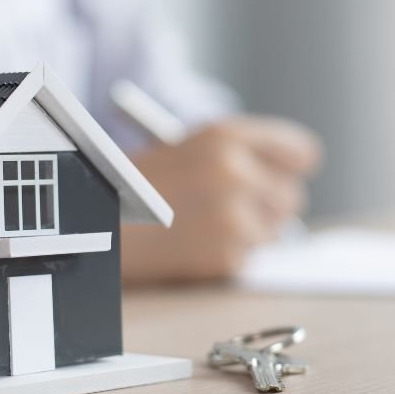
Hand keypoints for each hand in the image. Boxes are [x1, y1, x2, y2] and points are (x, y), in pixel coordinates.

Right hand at [122, 116, 321, 282]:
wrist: (93, 226)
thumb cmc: (138, 184)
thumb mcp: (188, 147)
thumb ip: (242, 156)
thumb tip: (293, 175)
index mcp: (226, 136)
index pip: (300, 152)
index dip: (293, 165)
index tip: (289, 173)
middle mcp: (235, 173)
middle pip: (292, 196)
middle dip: (269, 204)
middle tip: (233, 205)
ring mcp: (233, 217)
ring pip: (276, 231)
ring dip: (252, 231)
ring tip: (206, 224)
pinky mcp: (226, 257)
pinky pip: (251, 255)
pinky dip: (230, 254)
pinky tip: (196, 243)